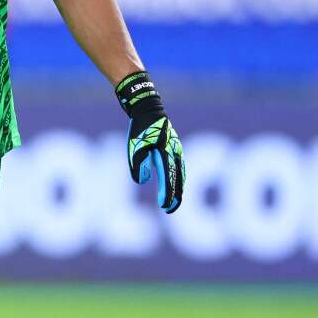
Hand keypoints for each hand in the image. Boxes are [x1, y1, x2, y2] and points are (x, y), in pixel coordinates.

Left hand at [115, 71, 184, 213]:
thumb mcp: (135, 146)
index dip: (168, 193)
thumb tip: (142, 181)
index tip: (164, 206)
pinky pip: (181, 166)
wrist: (149, 109)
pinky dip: (180, 178)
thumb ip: (138, 164)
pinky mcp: (175, 148)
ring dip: (179, 188)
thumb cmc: (140, 128)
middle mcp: (175, 152)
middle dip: (176, 195)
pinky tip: (177, 184)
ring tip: (175, 201)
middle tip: (170, 209)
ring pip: (182, 173)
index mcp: (165, 152)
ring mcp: (177, 150)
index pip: (169, 177)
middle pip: (179, 178)